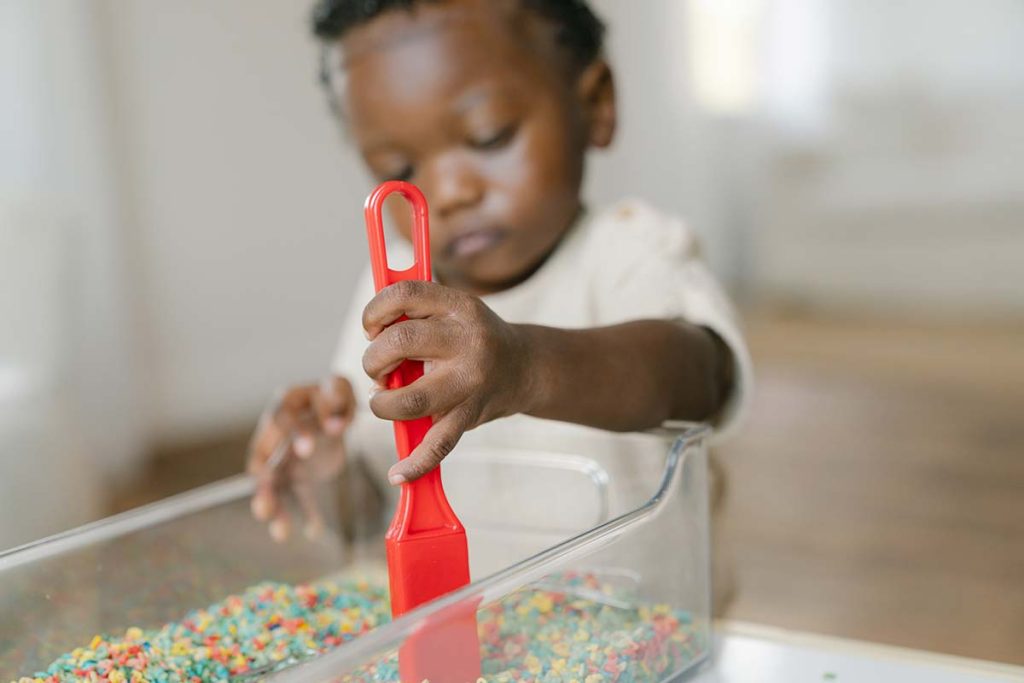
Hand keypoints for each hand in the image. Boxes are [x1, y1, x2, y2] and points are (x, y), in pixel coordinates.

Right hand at [246, 376, 354, 541]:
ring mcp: (282, 456)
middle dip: (266, 485)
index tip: (306, 451)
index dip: (292, 435)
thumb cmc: (334, 395)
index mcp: (286, 404)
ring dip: (275, 508)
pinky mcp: (295, 475)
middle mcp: (276, 433)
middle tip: (264, 510)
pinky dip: (307, 513)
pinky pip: (298, 495)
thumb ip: (339, 398)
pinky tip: (315, 530)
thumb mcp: (340, 389)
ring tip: (281, 533)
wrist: (334, 409)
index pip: (282, 419)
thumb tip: (335, 424)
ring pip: (273, 484)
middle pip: (265, 459)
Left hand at [362, 280, 530, 483]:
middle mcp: (467, 340)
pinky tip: (398, 473)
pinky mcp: (470, 414)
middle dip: (374, 359)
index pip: (405, 294)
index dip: (376, 310)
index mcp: (459, 306)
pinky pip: (438, 444)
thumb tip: (370, 334)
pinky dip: (415, 463)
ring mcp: (470, 380)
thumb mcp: (452, 311)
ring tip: (382, 400)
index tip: (371, 328)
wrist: (525, 368)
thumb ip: (414, 315)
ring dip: (382, 403)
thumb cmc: (474, 339)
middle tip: (378, 369)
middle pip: (400, 343)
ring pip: (411, 398)